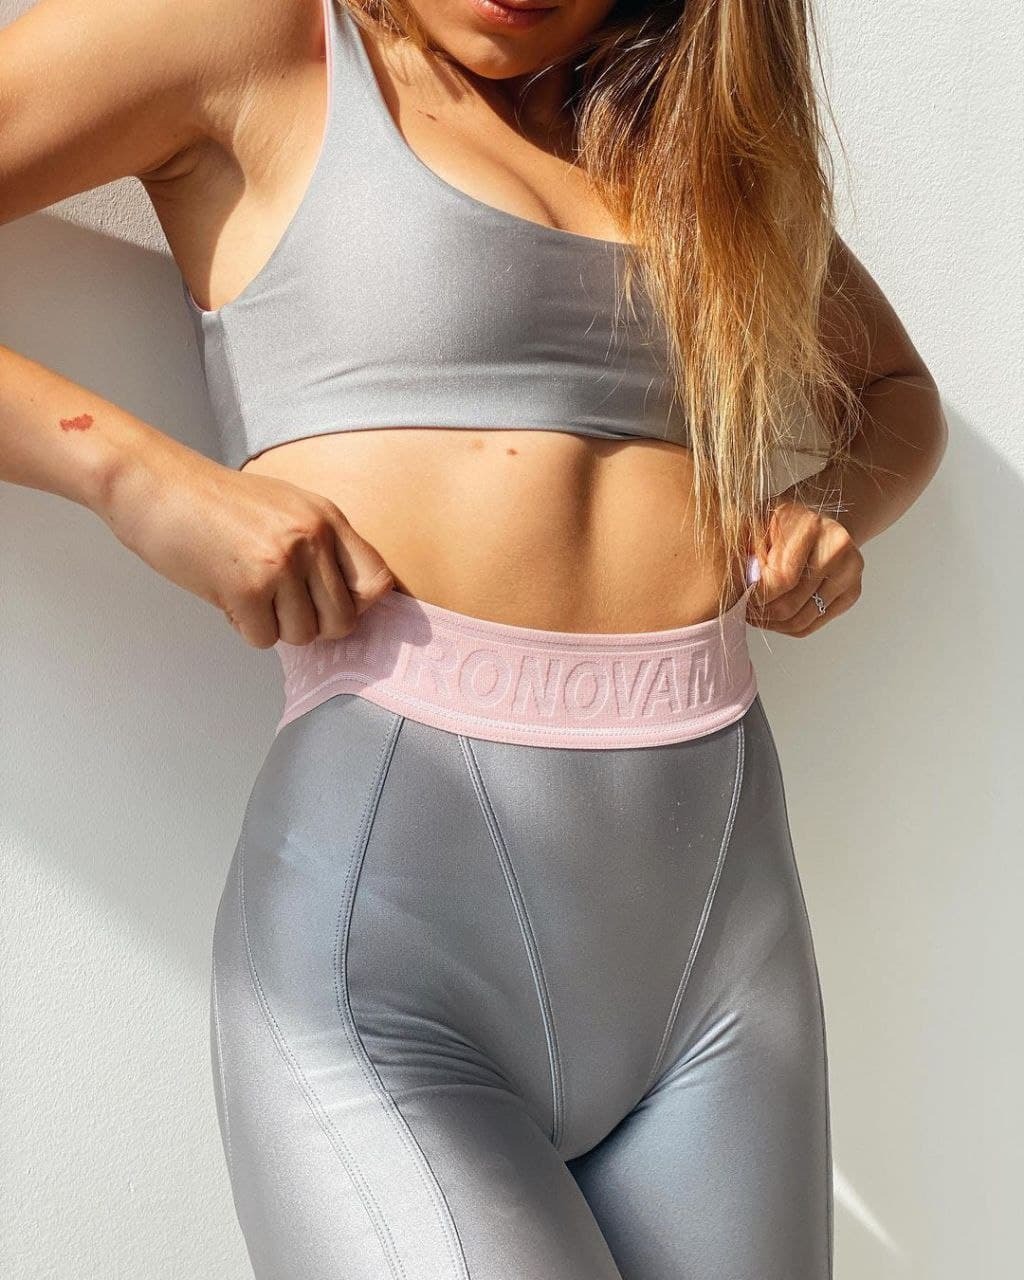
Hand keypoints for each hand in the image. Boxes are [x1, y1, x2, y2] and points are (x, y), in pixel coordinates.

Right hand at [102, 445, 394, 647]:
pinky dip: (243, 626)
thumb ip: (319, 547)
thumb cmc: (211, 501)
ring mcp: (282, 563)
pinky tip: (225, 594)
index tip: (330, 606)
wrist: (151, 484)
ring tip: (247, 590)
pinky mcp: (248, 588)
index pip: (377, 582)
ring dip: (273, 625)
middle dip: (311, 624)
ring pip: (302, 634)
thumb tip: (347, 604)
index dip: (358, 606)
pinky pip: (263, 638)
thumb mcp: (284, 509)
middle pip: (342, 620)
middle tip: (279, 605)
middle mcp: (312, 538)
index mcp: (326, 517)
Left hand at [745, 495, 863, 636]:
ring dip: (773, 624)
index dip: (756, 596)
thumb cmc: (779, 525)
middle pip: (791, 604)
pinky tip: (775, 617)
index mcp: (810, 525)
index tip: (740, 598)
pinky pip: (814, 624)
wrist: (816, 522)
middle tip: (744, 611)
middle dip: (762, 613)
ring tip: (757, 615)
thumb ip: (745, 552)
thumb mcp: (755, 525)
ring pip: (802, 619)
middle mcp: (837, 546)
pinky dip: (789, 627)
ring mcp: (850, 571)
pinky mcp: (853, 591)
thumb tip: (737, 589)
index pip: (781, 579)